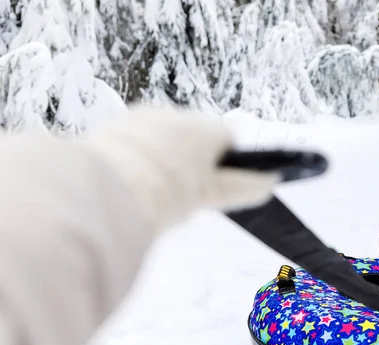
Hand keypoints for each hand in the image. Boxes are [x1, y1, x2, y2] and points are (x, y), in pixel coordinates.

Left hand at [85, 105, 278, 232]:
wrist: (109, 188)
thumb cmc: (168, 191)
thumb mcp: (209, 195)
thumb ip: (241, 187)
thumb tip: (268, 183)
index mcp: (205, 129)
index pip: (226, 138)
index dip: (223, 162)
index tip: (213, 185)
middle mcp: (176, 114)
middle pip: (193, 134)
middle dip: (190, 157)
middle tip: (182, 192)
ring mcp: (144, 116)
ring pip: (163, 135)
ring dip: (163, 154)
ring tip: (154, 188)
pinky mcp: (115, 125)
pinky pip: (135, 137)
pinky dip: (137, 154)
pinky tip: (131, 179)